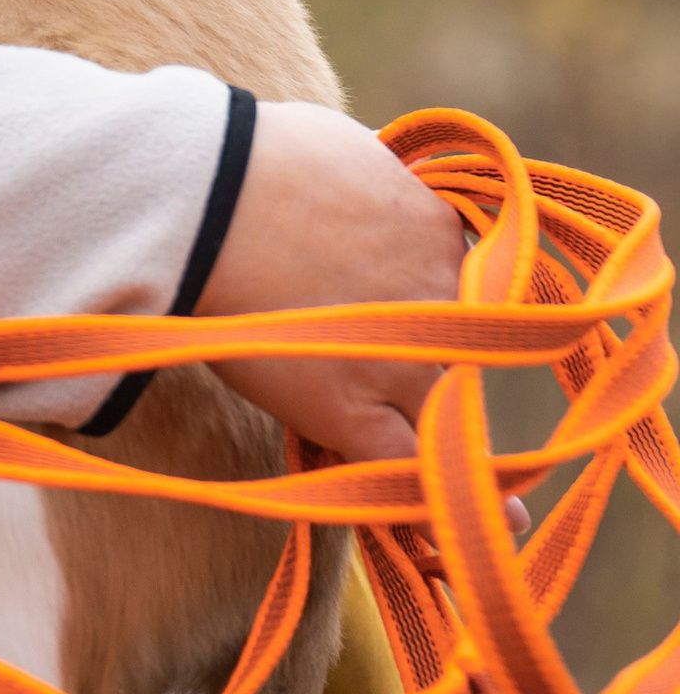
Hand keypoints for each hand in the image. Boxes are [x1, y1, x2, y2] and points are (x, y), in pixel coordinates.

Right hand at [201, 100, 475, 472]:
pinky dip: (431, 509)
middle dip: (449, 378)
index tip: (436, 334)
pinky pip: (407, 471)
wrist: (206, 198)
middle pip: (467, 355)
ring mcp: (405, 357)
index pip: (467, 288)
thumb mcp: (338, 150)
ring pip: (450, 420)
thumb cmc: (249, 158)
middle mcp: (440, 296)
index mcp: (438, 229)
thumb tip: (358, 182)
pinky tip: (455, 543)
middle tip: (439, 410)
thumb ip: (370, 182)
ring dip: (460, 454)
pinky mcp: (356, 409)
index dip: (447, 316)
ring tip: (488, 509)